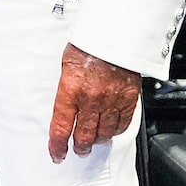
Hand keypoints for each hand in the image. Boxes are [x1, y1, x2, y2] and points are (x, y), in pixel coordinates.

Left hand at [47, 43, 142, 160]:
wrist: (116, 31)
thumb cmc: (90, 44)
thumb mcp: (67, 66)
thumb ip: (67, 89)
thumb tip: (65, 107)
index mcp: (70, 90)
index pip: (61, 128)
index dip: (57, 146)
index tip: (57, 154)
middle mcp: (90, 98)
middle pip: (84, 136)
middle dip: (80, 147)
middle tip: (78, 149)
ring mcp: (111, 100)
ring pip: (104, 133)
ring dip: (98, 139)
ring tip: (95, 139)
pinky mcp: (128, 98)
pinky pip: (123, 123)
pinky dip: (116, 129)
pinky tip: (112, 128)